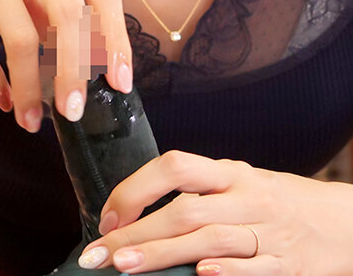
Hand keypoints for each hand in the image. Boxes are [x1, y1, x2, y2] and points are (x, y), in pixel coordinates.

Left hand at [78, 150, 352, 273]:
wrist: (343, 222)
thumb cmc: (280, 201)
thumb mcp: (242, 185)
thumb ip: (203, 194)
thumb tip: (142, 213)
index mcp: (232, 173)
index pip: (177, 166)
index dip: (138, 188)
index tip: (110, 215)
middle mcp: (247, 198)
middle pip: (186, 210)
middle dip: (138, 232)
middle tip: (101, 253)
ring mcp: (267, 232)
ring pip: (209, 240)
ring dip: (163, 255)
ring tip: (125, 267)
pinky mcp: (286, 266)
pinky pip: (252, 270)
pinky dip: (225, 273)